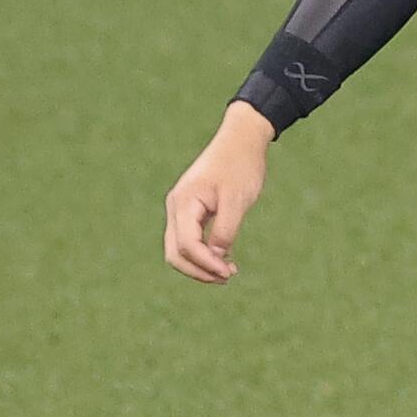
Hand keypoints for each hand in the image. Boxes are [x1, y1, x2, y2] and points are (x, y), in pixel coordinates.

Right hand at [163, 101, 272, 282]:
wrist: (241, 139)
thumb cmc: (241, 165)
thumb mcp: (237, 199)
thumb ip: (226, 229)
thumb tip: (216, 258)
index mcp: (184, 202)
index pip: (187, 245)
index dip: (206, 264)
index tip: (229, 273)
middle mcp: (176, 207)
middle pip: (175, 253)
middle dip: (199, 270)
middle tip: (228, 277)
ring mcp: (180, 208)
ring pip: (180, 249)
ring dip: (200, 265)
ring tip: (227, 272)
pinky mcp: (190, 210)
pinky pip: (189, 239)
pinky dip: (202, 253)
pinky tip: (222, 258)